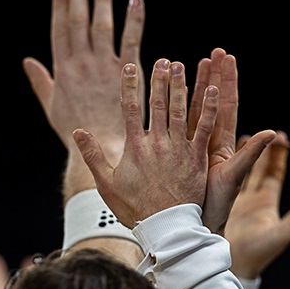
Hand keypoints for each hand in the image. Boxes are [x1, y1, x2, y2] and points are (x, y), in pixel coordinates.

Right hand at [23, 0, 144, 198]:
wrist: (107, 152)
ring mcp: (106, 69)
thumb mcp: (53, 109)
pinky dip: (134, 21)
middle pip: (78, 25)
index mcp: (64, 74)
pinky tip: (136, 2)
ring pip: (103, 28)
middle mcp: (83, 68)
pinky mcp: (129, 74)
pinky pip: (132, 42)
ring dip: (103, 2)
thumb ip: (42, 83)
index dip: (60, 10)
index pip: (60, 34)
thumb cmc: (78, 134)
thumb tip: (28, 62)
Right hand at [76, 59, 214, 224]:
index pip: (130, 109)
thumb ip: (92, 156)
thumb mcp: (106, 184)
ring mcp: (179, 149)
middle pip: (158, 104)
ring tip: (182, 65)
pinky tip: (212, 89)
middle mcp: (157, 143)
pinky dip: (209, 108)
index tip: (129, 68)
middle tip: (162, 60)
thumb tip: (77, 132)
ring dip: (182, 86)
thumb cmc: (135, 208)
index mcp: (134, 147)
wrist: (164, 227)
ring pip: (181, 110)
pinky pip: (205, 128)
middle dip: (160, 79)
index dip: (130, 86)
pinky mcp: (197, 158)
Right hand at [188, 48, 273, 235]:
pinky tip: (165, 94)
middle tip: (211, 53)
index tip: (226, 58)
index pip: (227, 105)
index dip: (226, 81)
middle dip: (212, 77)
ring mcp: (192, 150)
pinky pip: (174, 131)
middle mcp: (210, 145)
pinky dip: (171, 112)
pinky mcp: (177, 158)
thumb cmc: (214, 209)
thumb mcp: (235, 180)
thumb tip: (272, 133)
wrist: (191, 228)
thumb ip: (252, 157)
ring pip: (191, 113)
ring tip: (184, 63)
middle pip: (212, 104)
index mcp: (224, 146)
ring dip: (190, 89)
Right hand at [226, 131, 289, 278]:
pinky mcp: (224, 206)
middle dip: (263, 149)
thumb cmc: (259, 254)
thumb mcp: (281, 234)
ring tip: (242, 136)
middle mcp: (254, 199)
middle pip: (260, 168)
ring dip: (243, 156)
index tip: (281, 136)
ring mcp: (238, 201)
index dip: (278, 155)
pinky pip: (225, 182)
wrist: (234, 266)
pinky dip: (226, 169)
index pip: (275, 173)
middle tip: (264, 131)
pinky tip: (220, 157)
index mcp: (268, 202)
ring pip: (242, 172)